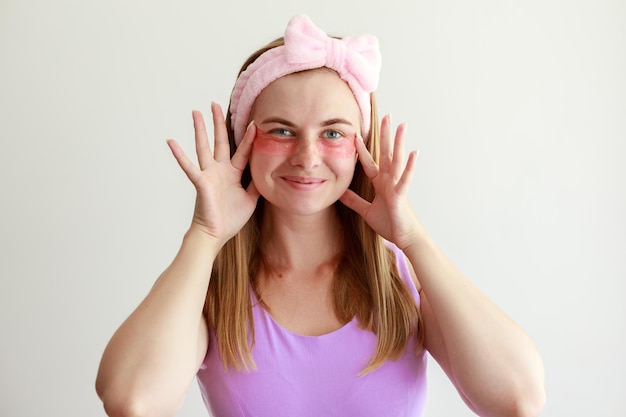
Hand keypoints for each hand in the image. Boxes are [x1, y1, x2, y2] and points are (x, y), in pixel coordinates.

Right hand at [167, 103, 259, 246]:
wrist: (216, 234)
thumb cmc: (231, 219)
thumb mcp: (251, 199)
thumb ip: (257, 184)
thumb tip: (269, 172)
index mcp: (233, 174)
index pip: (242, 151)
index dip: (248, 138)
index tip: (253, 122)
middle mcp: (220, 170)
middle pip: (220, 141)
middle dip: (219, 122)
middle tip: (215, 104)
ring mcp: (209, 174)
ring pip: (204, 147)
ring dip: (200, 129)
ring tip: (195, 112)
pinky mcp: (200, 182)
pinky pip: (188, 166)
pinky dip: (179, 154)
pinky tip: (171, 141)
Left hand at [340, 115, 422, 249]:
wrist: (405, 238)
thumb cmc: (390, 224)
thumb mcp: (366, 211)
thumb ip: (354, 201)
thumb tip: (340, 193)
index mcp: (381, 184)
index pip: (370, 162)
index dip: (362, 149)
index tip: (356, 134)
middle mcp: (390, 181)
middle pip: (386, 154)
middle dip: (385, 135)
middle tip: (387, 116)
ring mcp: (397, 186)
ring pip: (397, 160)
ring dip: (399, 143)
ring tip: (401, 125)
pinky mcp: (401, 195)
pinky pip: (405, 178)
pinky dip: (410, 166)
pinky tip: (413, 152)